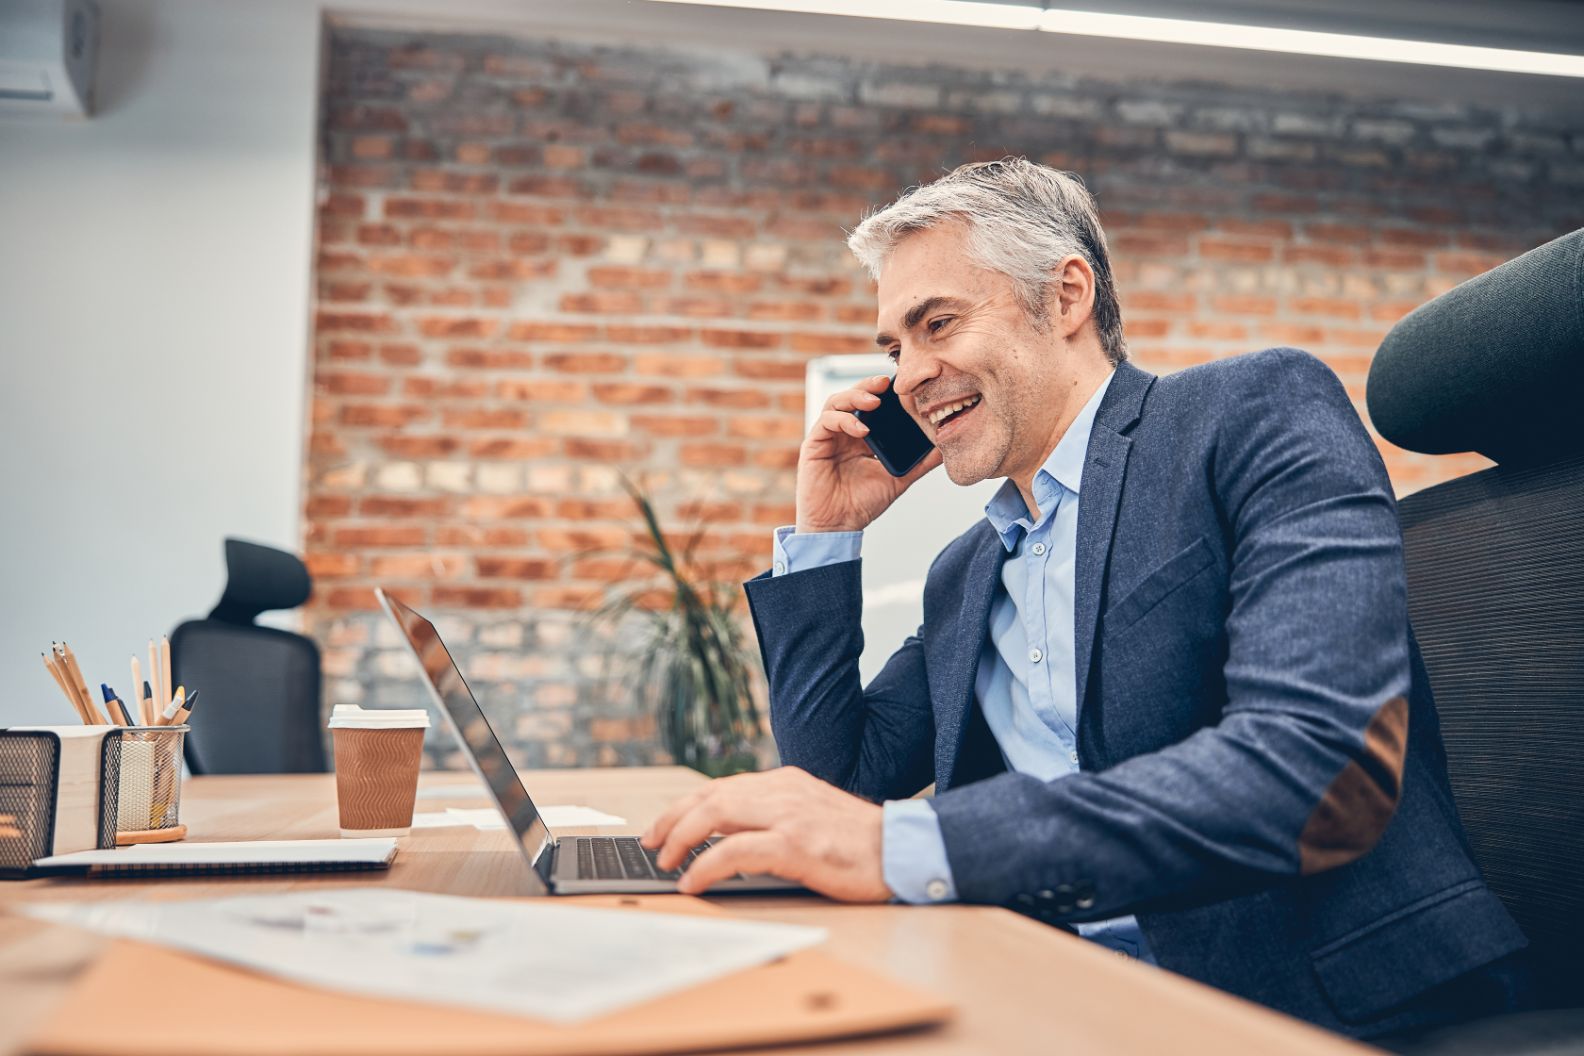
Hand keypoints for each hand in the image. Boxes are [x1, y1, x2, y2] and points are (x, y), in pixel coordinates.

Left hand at [640, 767, 891, 901]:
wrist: (901, 850)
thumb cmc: (861, 842)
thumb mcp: (814, 814)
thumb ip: (778, 816)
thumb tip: (734, 835)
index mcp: (786, 782)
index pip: (722, 786)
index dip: (687, 805)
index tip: (663, 825)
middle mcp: (782, 791)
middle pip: (710, 796)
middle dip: (672, 818)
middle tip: (650, 842)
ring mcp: (788, 815)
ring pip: (715, 814)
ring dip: (680, 837)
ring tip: (664, 860)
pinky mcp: (795, 844)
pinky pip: (734, 851)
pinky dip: (705, 864)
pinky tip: (692, 880)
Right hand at [795, 375, 941, 533]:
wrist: (839, 526)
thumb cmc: (863, 503)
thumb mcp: (898, 479)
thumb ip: (919, 462)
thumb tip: (945, 447)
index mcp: (863, 435)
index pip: (873, 403)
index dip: (885, 392)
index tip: (903, 387)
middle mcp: (844, 431)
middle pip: (854, 396)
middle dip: (869, 385)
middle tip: (887, 383)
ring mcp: (829, 436)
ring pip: (837, 402)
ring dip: (855, 397)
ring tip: (875, 402)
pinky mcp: (814, 445)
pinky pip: (826, 421)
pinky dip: (844, 420)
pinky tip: (861, 429)